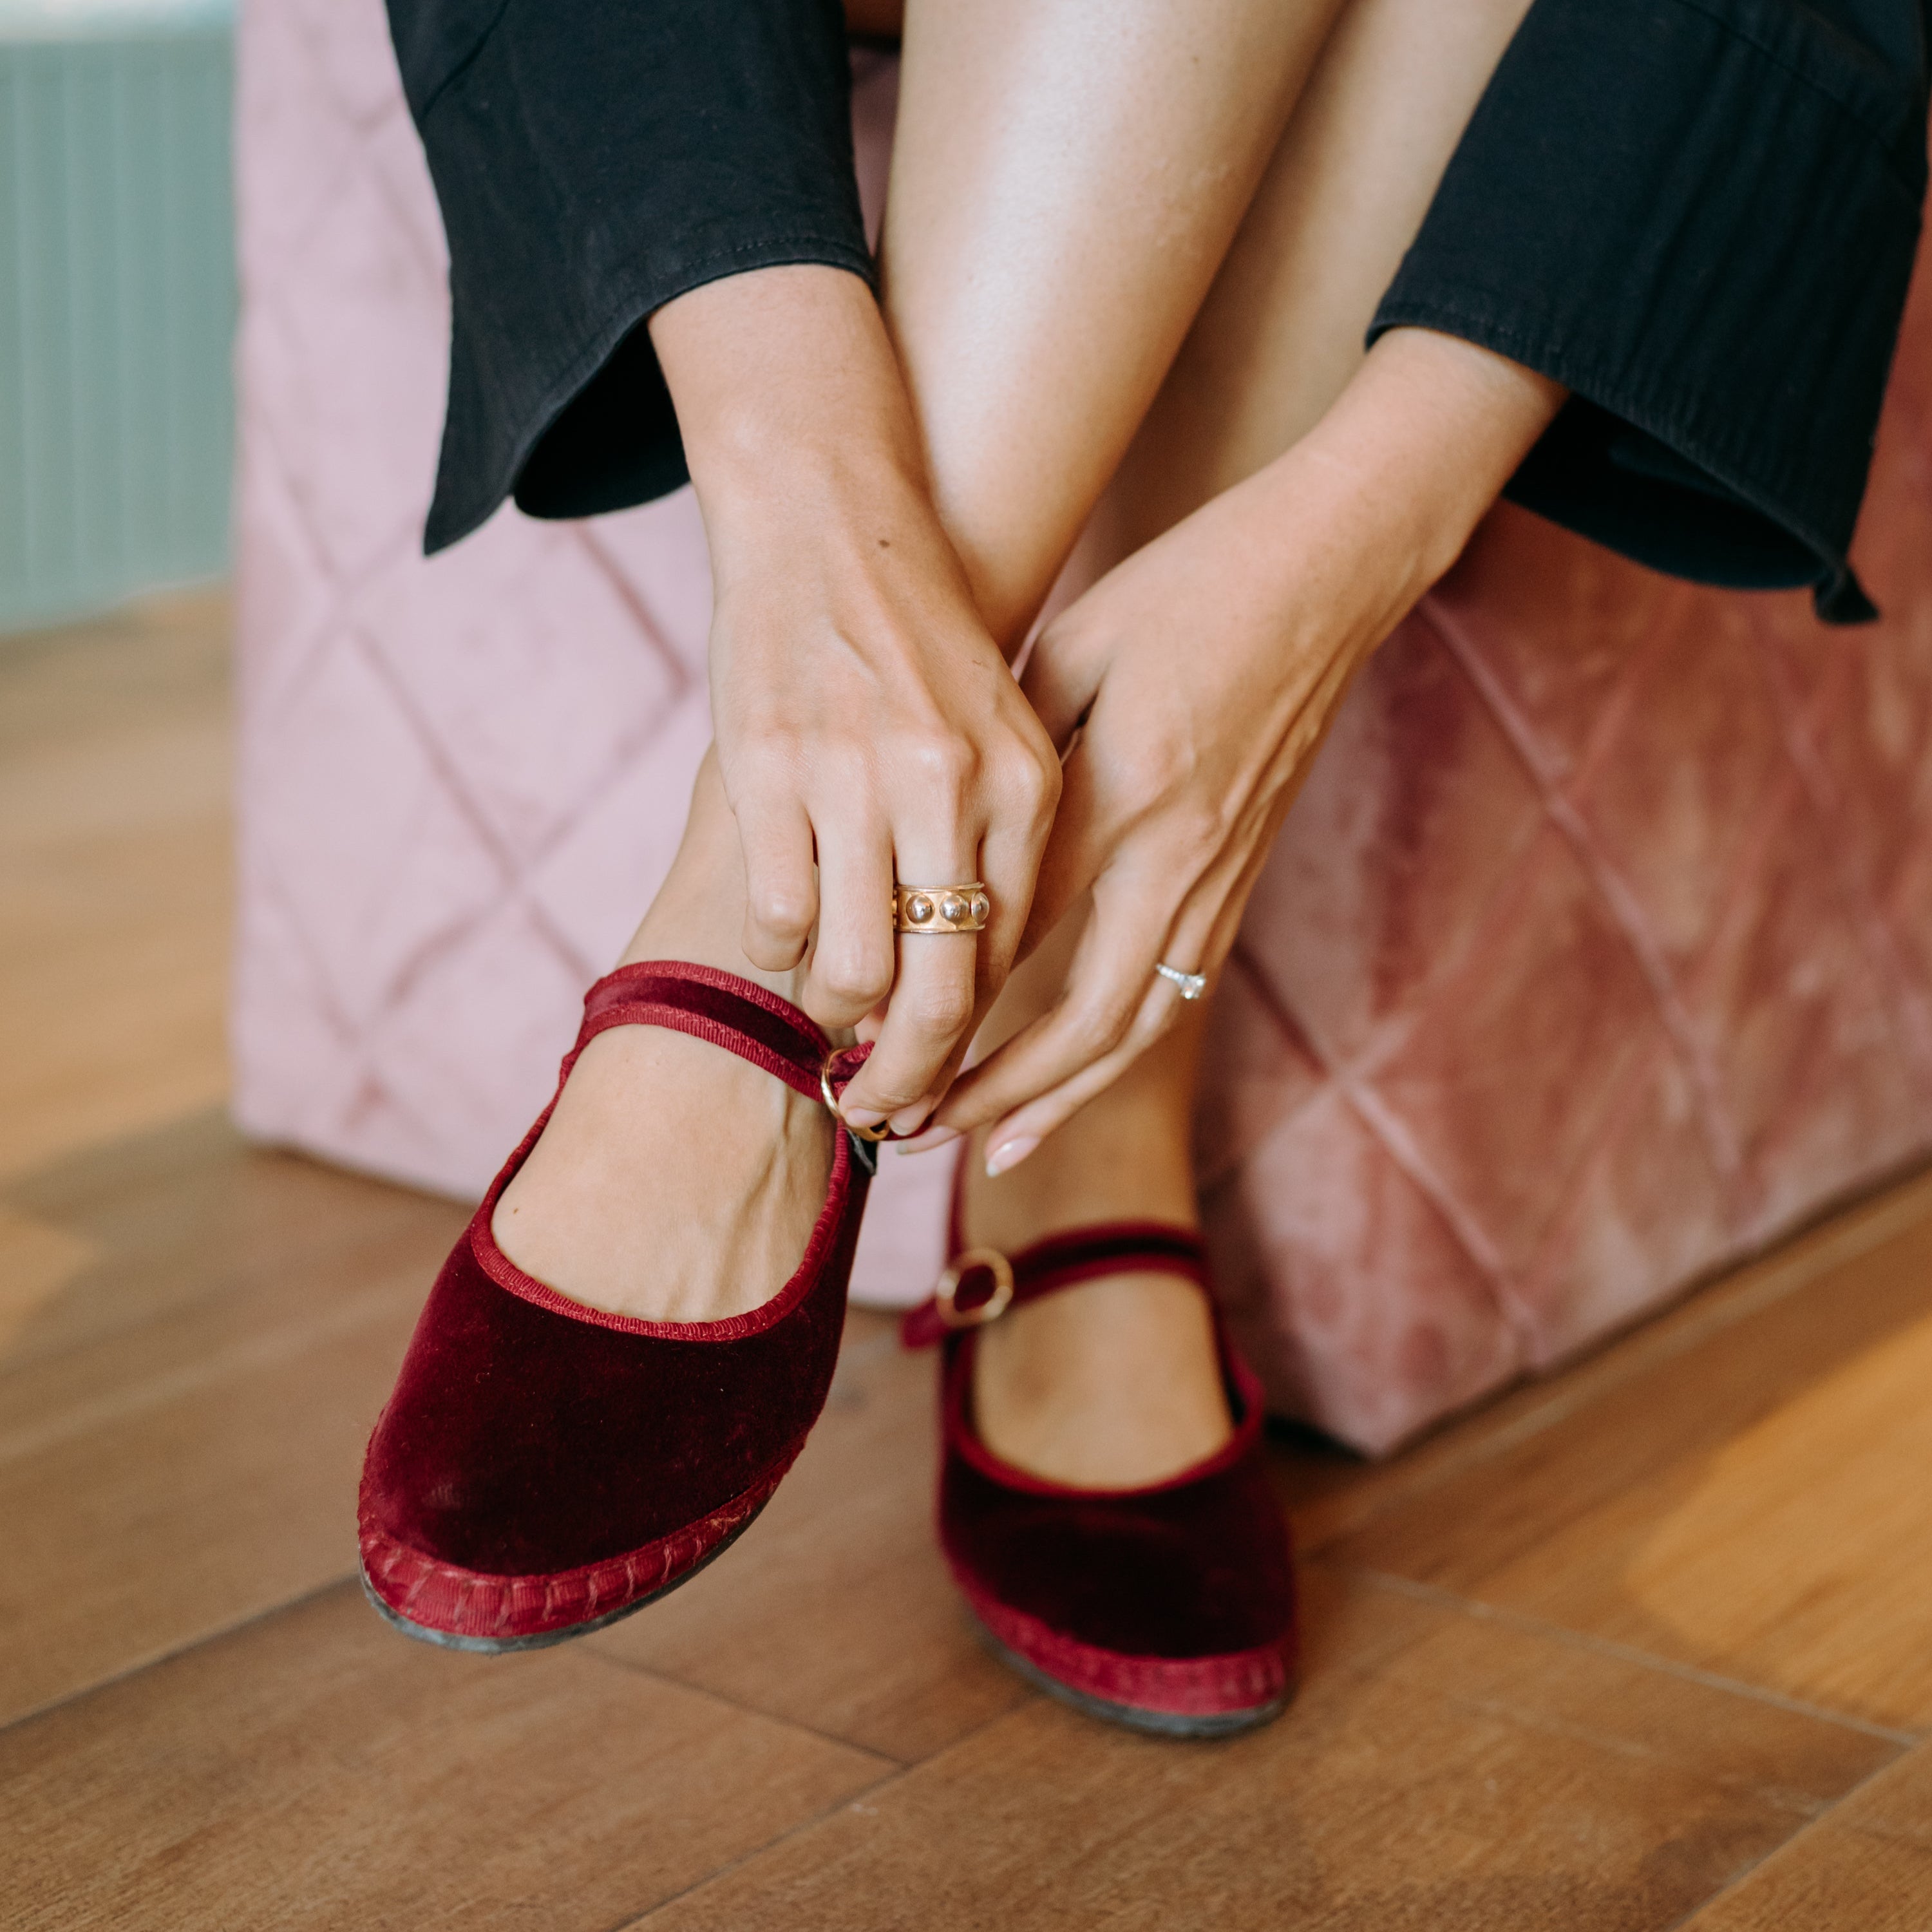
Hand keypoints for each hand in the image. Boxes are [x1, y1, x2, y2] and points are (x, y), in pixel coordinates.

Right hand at [652, 267, 1060, 1130]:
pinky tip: (775, 933)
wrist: (827, 521)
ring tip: (820, 1026)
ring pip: (851, 970)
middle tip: (875, 1119)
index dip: (973, 1052)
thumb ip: (998, 849)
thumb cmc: (915, 646)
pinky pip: (774, 915)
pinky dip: (771, 949)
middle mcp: (950, 786)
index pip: (1007, 962)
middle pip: (938, 998)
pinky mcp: (767, 767)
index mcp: (1024, 784)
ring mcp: (855, 777)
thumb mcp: (996, 734)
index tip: (941, 1098)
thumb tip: (974, 990)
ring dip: (830, 1023)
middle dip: (907, 1087)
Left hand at [930, 329, 1565, 1165]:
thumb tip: (950, 863)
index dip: (933, 1007)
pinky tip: (1072, 1081)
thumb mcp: (1074, 651)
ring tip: (983, 1149)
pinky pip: (1173, 994)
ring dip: (1056, 1098)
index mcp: (1125, 797)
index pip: (1012, 938)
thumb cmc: (1189, 588)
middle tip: (906, 1133)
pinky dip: (1114, 1053)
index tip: (862, 1046)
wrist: (1330, 572)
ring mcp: (1221, 878)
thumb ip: (1017, 766)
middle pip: (1081, 1022)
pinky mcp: (1242, 878)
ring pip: (1139, 1029)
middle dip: (989, 1094)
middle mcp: (1180, 860)